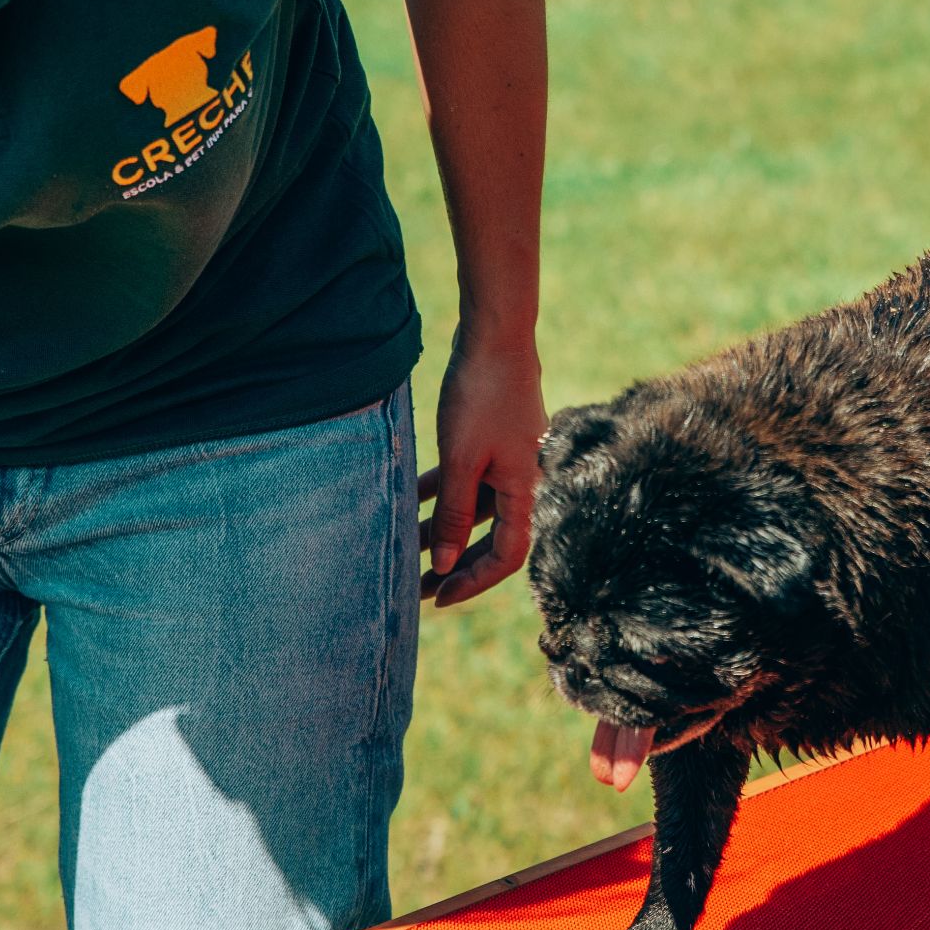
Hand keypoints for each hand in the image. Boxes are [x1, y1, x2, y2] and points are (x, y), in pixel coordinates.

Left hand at [419, 328, 546, 605]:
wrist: (496, 335)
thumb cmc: (481, 395)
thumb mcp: (461, 460)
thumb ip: (455, 514)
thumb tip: (446, 563)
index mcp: (522, 491)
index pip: (506, 556)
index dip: (473, 580)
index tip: (438, 594)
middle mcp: (520, 482)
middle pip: (491, 539)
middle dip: (456, 564)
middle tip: (418, 585)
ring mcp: (506, 461)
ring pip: (474, 510)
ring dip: (443, 530)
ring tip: (408, 547)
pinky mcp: (491, 441)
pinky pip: (467, 481)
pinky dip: (443, 495)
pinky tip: (413, 501)